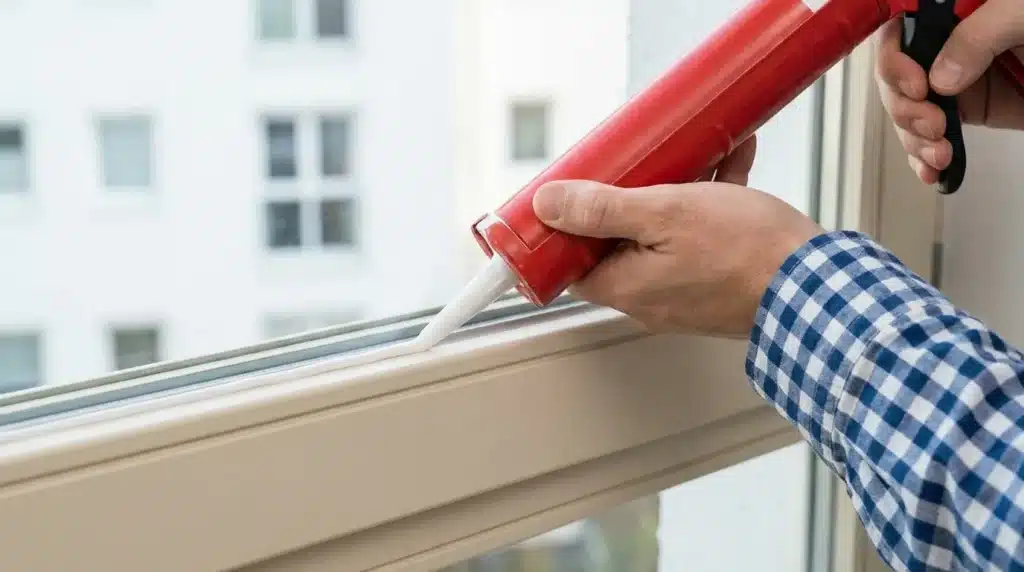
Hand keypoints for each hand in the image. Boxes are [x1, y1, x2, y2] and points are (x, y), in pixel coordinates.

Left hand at [531, 136, 822, 338]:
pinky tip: (732, 159)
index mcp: (628, 287)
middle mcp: (652, 297)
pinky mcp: (718, 280)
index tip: (572, 196)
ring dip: (675, 190)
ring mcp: (686, 290)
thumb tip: (549, 203)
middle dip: (628, 196)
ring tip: (691, 152)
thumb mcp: (662, 214)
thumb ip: (602, 209)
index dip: (567, 229)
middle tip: (635, 164)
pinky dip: (710, 199)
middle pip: (618, 243)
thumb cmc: (745, 253)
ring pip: (664, 233)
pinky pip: (702, 236)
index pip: (573, 265)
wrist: (818, 285)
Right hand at [874, 0, 1023, 183]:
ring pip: (910, 110)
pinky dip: (928, 155)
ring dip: (914, 138)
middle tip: (932, 126)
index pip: (901, 28)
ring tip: (937, 154)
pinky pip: (936, 132)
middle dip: (905, 108)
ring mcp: (963, 77)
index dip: (895, 59)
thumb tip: (940, 78)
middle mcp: (953, 41)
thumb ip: (980, 34)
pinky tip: (932, 168)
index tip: (915, 85)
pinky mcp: (976, 108)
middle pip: (899, 76)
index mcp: (960, 9)